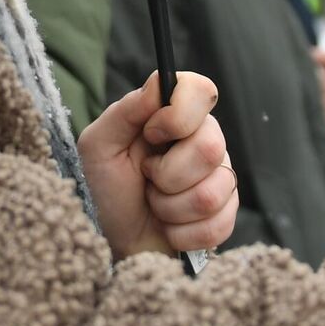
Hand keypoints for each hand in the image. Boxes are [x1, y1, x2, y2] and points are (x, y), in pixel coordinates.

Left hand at [78, 71, 238, 260]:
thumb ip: (126, 111)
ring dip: (170, 208)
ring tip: (153, 205)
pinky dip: (181, 233)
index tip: (151, 135)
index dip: (179, 115)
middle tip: (146, 179)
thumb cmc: (102, 190)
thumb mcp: (99, 147)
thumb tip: (158, 84)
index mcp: (174, 116)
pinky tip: (168, 227)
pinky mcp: (225, 214)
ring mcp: (220, 177)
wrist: (111, 241)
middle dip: (167, 175)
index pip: (201, 91)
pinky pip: (218, 224)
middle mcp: (203, 140)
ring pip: (212, 193)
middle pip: (211, 148)